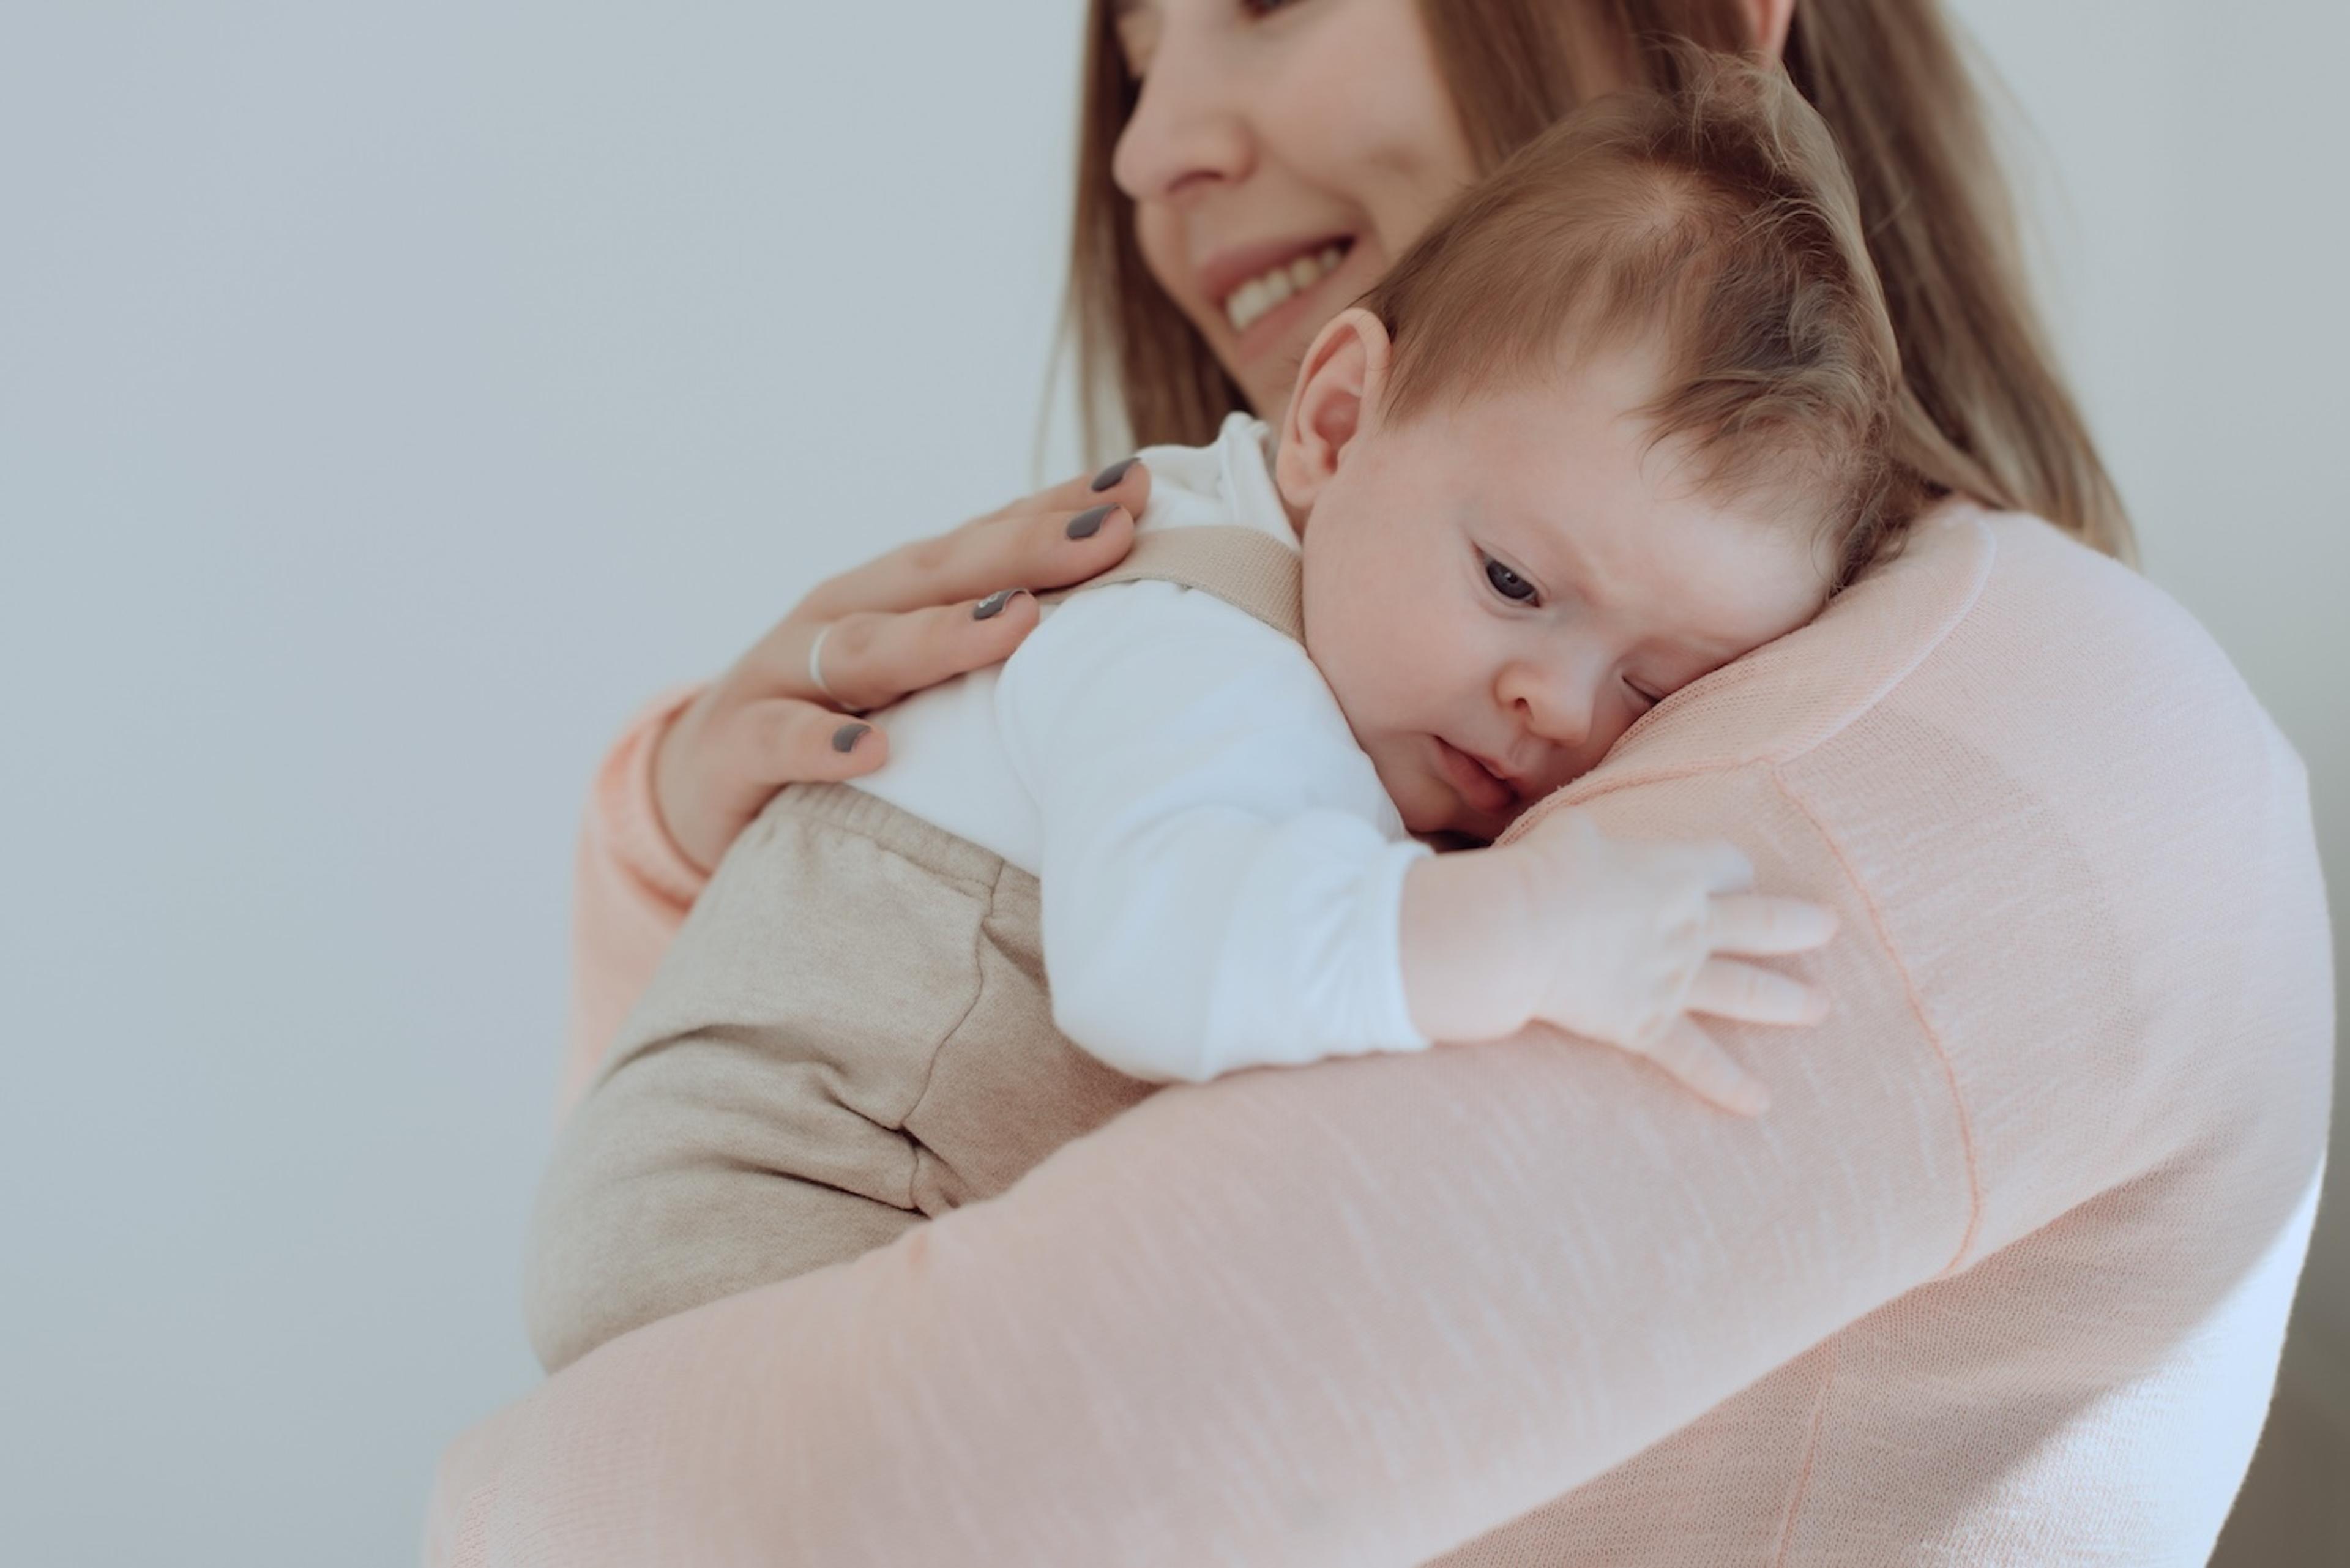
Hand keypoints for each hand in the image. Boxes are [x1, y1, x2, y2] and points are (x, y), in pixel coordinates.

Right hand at [652, 460, 1150, 873]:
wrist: (701, 798)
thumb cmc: (842, 734)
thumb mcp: (923, 690)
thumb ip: (1000, 658)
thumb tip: (1132, 644)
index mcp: (895, 597)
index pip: (985, 542)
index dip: (1056, 511)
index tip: (1139, 487)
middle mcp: (842, 616)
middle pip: (938, 575)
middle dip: (1027, 549)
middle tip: (1108, 534)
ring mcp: (782, 677)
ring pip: (867, 647)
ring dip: (943, 633)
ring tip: (1018, 623)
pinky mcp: (734, 749)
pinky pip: (778, 740)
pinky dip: (820, 741)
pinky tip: (869, 750)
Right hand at [1508, 808, 1836, 1114]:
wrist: (1520, 930)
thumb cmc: (1540, 873)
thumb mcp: (1570, 833)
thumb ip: (1591, 840)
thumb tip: (1584, 848)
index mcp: (1677, 871)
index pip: (1730, 865)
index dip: (1734, 871)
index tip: (1734, 879)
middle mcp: (1691, 924)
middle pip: (1763, 924)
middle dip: (1800, 926)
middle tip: (1827, 928)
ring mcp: (1677, 979)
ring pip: (1749, 991)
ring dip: (1789, 1001)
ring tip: (1819, 1007)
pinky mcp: (1650, 1025)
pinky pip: (1698, 1060)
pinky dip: (1727, 1084)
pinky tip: (1759, 1102)